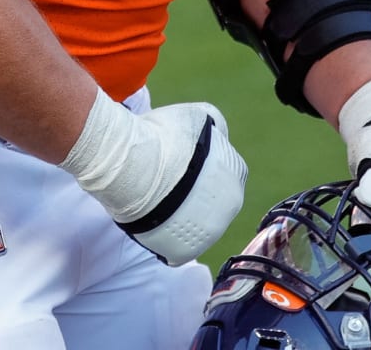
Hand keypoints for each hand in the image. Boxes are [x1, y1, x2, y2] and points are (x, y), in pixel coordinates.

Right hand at [59, 87, 246, 265]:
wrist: (134, 166)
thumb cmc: (165, 137)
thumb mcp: (198, 117)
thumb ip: (215, 125)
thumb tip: (217, 132)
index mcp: (236, 177)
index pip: (226, 171)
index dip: (205, 164)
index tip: (184, 160)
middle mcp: (228, 210)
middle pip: (212, 199)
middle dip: (196, 190)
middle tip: (169, 177)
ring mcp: (206, 235)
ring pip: (195, 222)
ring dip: (182, 212)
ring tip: (157, 196)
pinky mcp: (182, 252)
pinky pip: (177, 244)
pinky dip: (167, 234)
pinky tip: (153, 217)